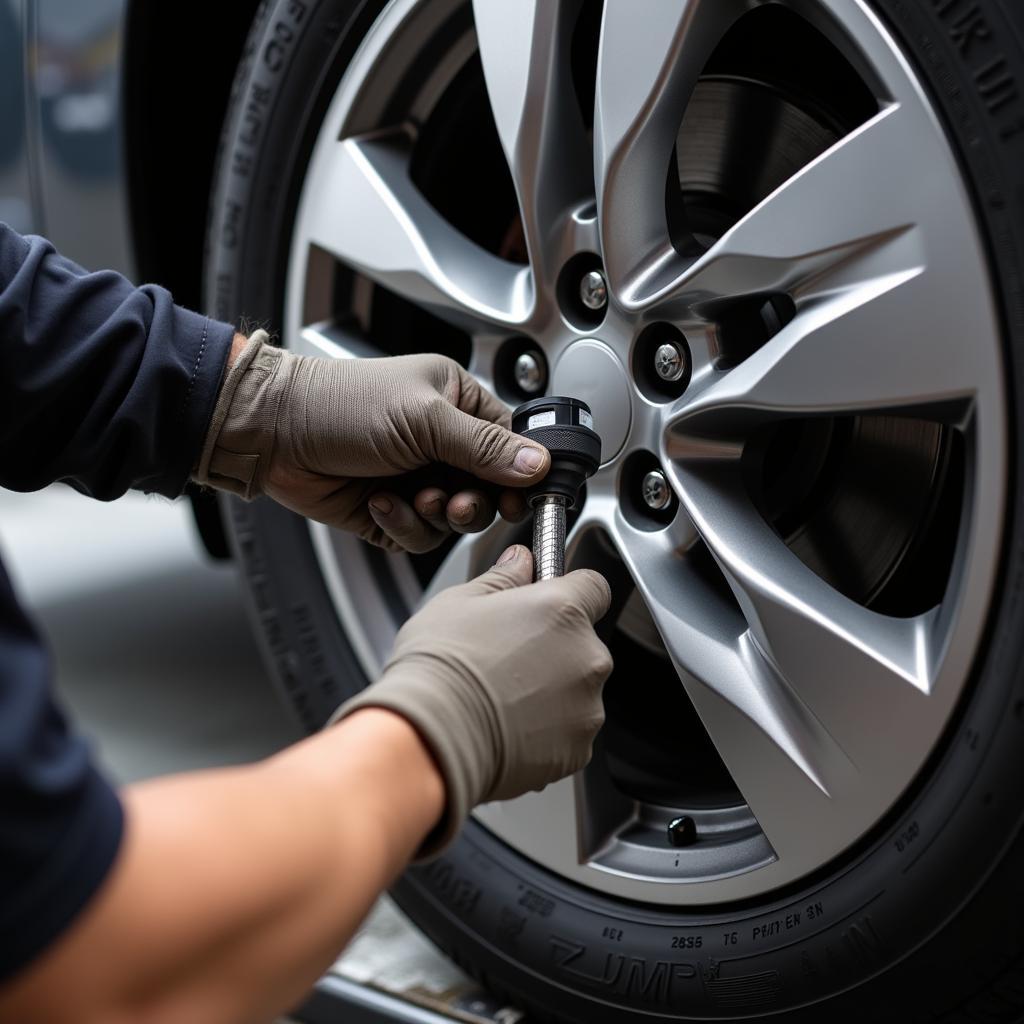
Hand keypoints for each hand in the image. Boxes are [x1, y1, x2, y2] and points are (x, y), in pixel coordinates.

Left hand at [194, 332, 549, 550]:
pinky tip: (381, 504)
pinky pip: (421, 537)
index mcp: (458, 405)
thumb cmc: (340, 405)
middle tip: (455, 501)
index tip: (520, 495)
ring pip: (456, 521)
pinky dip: (404, 526)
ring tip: (415, 497)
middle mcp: (442, 444)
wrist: (274, 433)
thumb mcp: (424, 419)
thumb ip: (485, 446)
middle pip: (489, 491)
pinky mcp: (393, 512)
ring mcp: (418, 480)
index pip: (511, 445)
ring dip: (436, 516)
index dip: (519, 475)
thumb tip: (537, 463)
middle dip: (474, 502)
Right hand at [330, 544, 612, 855]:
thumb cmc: (440, 668)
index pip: (593, 587)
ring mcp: (586, 707)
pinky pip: (569, 732)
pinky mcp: (578, 750)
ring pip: (577, 690)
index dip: (571, 592)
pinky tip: (507, 728)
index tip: (548, 601)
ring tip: (502, 699)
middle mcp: (586, 656)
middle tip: (507, 657)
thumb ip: (502, 579)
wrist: (431, 739)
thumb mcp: (459, 602)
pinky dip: (546, 732)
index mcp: (562, 610)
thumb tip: (520, 562)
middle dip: (554, 647)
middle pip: (583, 642)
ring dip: (552, 691)